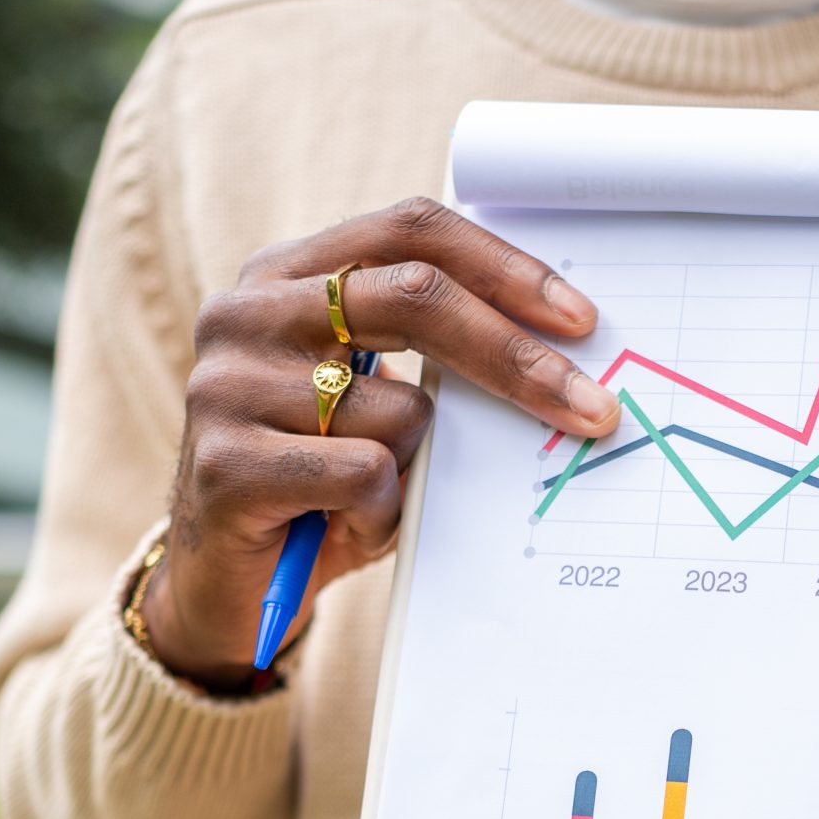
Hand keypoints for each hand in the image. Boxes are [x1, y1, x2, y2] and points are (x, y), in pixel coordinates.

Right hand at [142, 197, 618, 689]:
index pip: (410, 231)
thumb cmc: (321, 482)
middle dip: (519, 356)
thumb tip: (563, 343)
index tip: (581, 319)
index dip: (503, 266)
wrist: (224, 587)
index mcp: (287, 275)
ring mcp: (226, 385)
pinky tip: (345, 526)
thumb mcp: (374, 400)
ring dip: (419, 467)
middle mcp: (246, 313)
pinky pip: (365, 474)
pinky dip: (382, 513)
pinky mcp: (226, 463)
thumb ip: (432, 355)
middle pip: (416, 296)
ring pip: (400, 407)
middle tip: (594, 407)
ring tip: (375, 498)